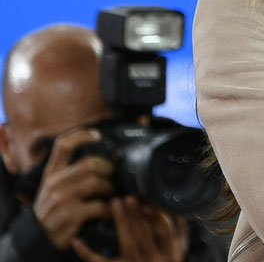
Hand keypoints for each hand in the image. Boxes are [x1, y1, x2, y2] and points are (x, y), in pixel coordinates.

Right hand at [31, 128, 112, 249]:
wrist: (38, 239)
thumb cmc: (53, 211)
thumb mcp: (54, 188)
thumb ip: (70, 174)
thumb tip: (100, 161)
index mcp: (52, 173)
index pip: (63, 146)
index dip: (81, 135)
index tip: (98, 134)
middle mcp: (55, 184)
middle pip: (90, 164)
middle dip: (109, 169)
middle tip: (114, 177)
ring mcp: (61, 200)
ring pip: (96, 182)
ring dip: (110, 189)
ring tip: (113, 195)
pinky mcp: (69, 216)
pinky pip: (99, 206)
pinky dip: (110, 209)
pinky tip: (110, 211)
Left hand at [71, 197, 189, 261]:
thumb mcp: (180, 249)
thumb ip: (180, 229)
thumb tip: (178, 206)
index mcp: (170, 253)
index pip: (163, 232)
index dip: (157, 217)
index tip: (148, 203)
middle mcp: (153, 260)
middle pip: (144, 235)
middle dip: (136, 215)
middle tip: (128, 197)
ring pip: (127, 244)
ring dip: (121, 222)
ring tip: (115, 203)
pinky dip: (86, 252)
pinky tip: (76, 241)